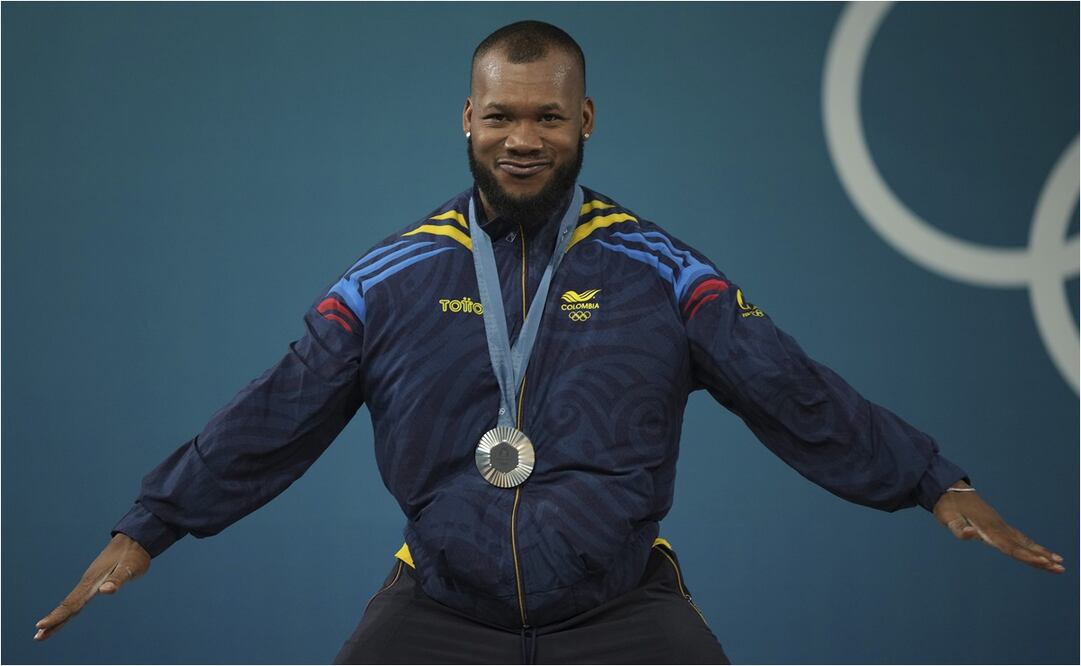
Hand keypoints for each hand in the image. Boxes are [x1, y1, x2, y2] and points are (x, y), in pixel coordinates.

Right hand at [34, 533, 150, 640]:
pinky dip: (69, 608)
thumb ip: (118, 579)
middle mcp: (88, 582)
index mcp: (93, 582)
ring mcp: (90, 582)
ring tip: (44, 631)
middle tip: (37, 637)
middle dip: (53, 621)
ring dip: (58, 616)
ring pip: (71, 602)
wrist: (134, 539)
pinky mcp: (95, 581)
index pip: (72, 603)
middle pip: (67, 605)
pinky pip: (78, 598)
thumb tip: (104, 591)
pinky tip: (66, 614)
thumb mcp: (129, 568)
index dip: (58, 616)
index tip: (41, 626)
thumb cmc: (134, 555)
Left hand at [933, 481, 1064, 573]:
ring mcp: (999, 525)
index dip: (1027, 556)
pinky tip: (1039, 551)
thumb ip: (959, 528)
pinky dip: (1031, 545)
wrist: (948, 488)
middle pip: (1023, 546)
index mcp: (988, 529)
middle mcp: (998, 527)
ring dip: (1041, 552)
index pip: (1011, 547)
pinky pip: (1019, 537)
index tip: (1044, 563)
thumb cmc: (947, 506)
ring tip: (1060, 562)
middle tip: (1062, 568)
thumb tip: (972, 534)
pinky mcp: (997, 524)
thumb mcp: (948, 518)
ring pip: (1024, 541)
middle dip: (1042, 558)